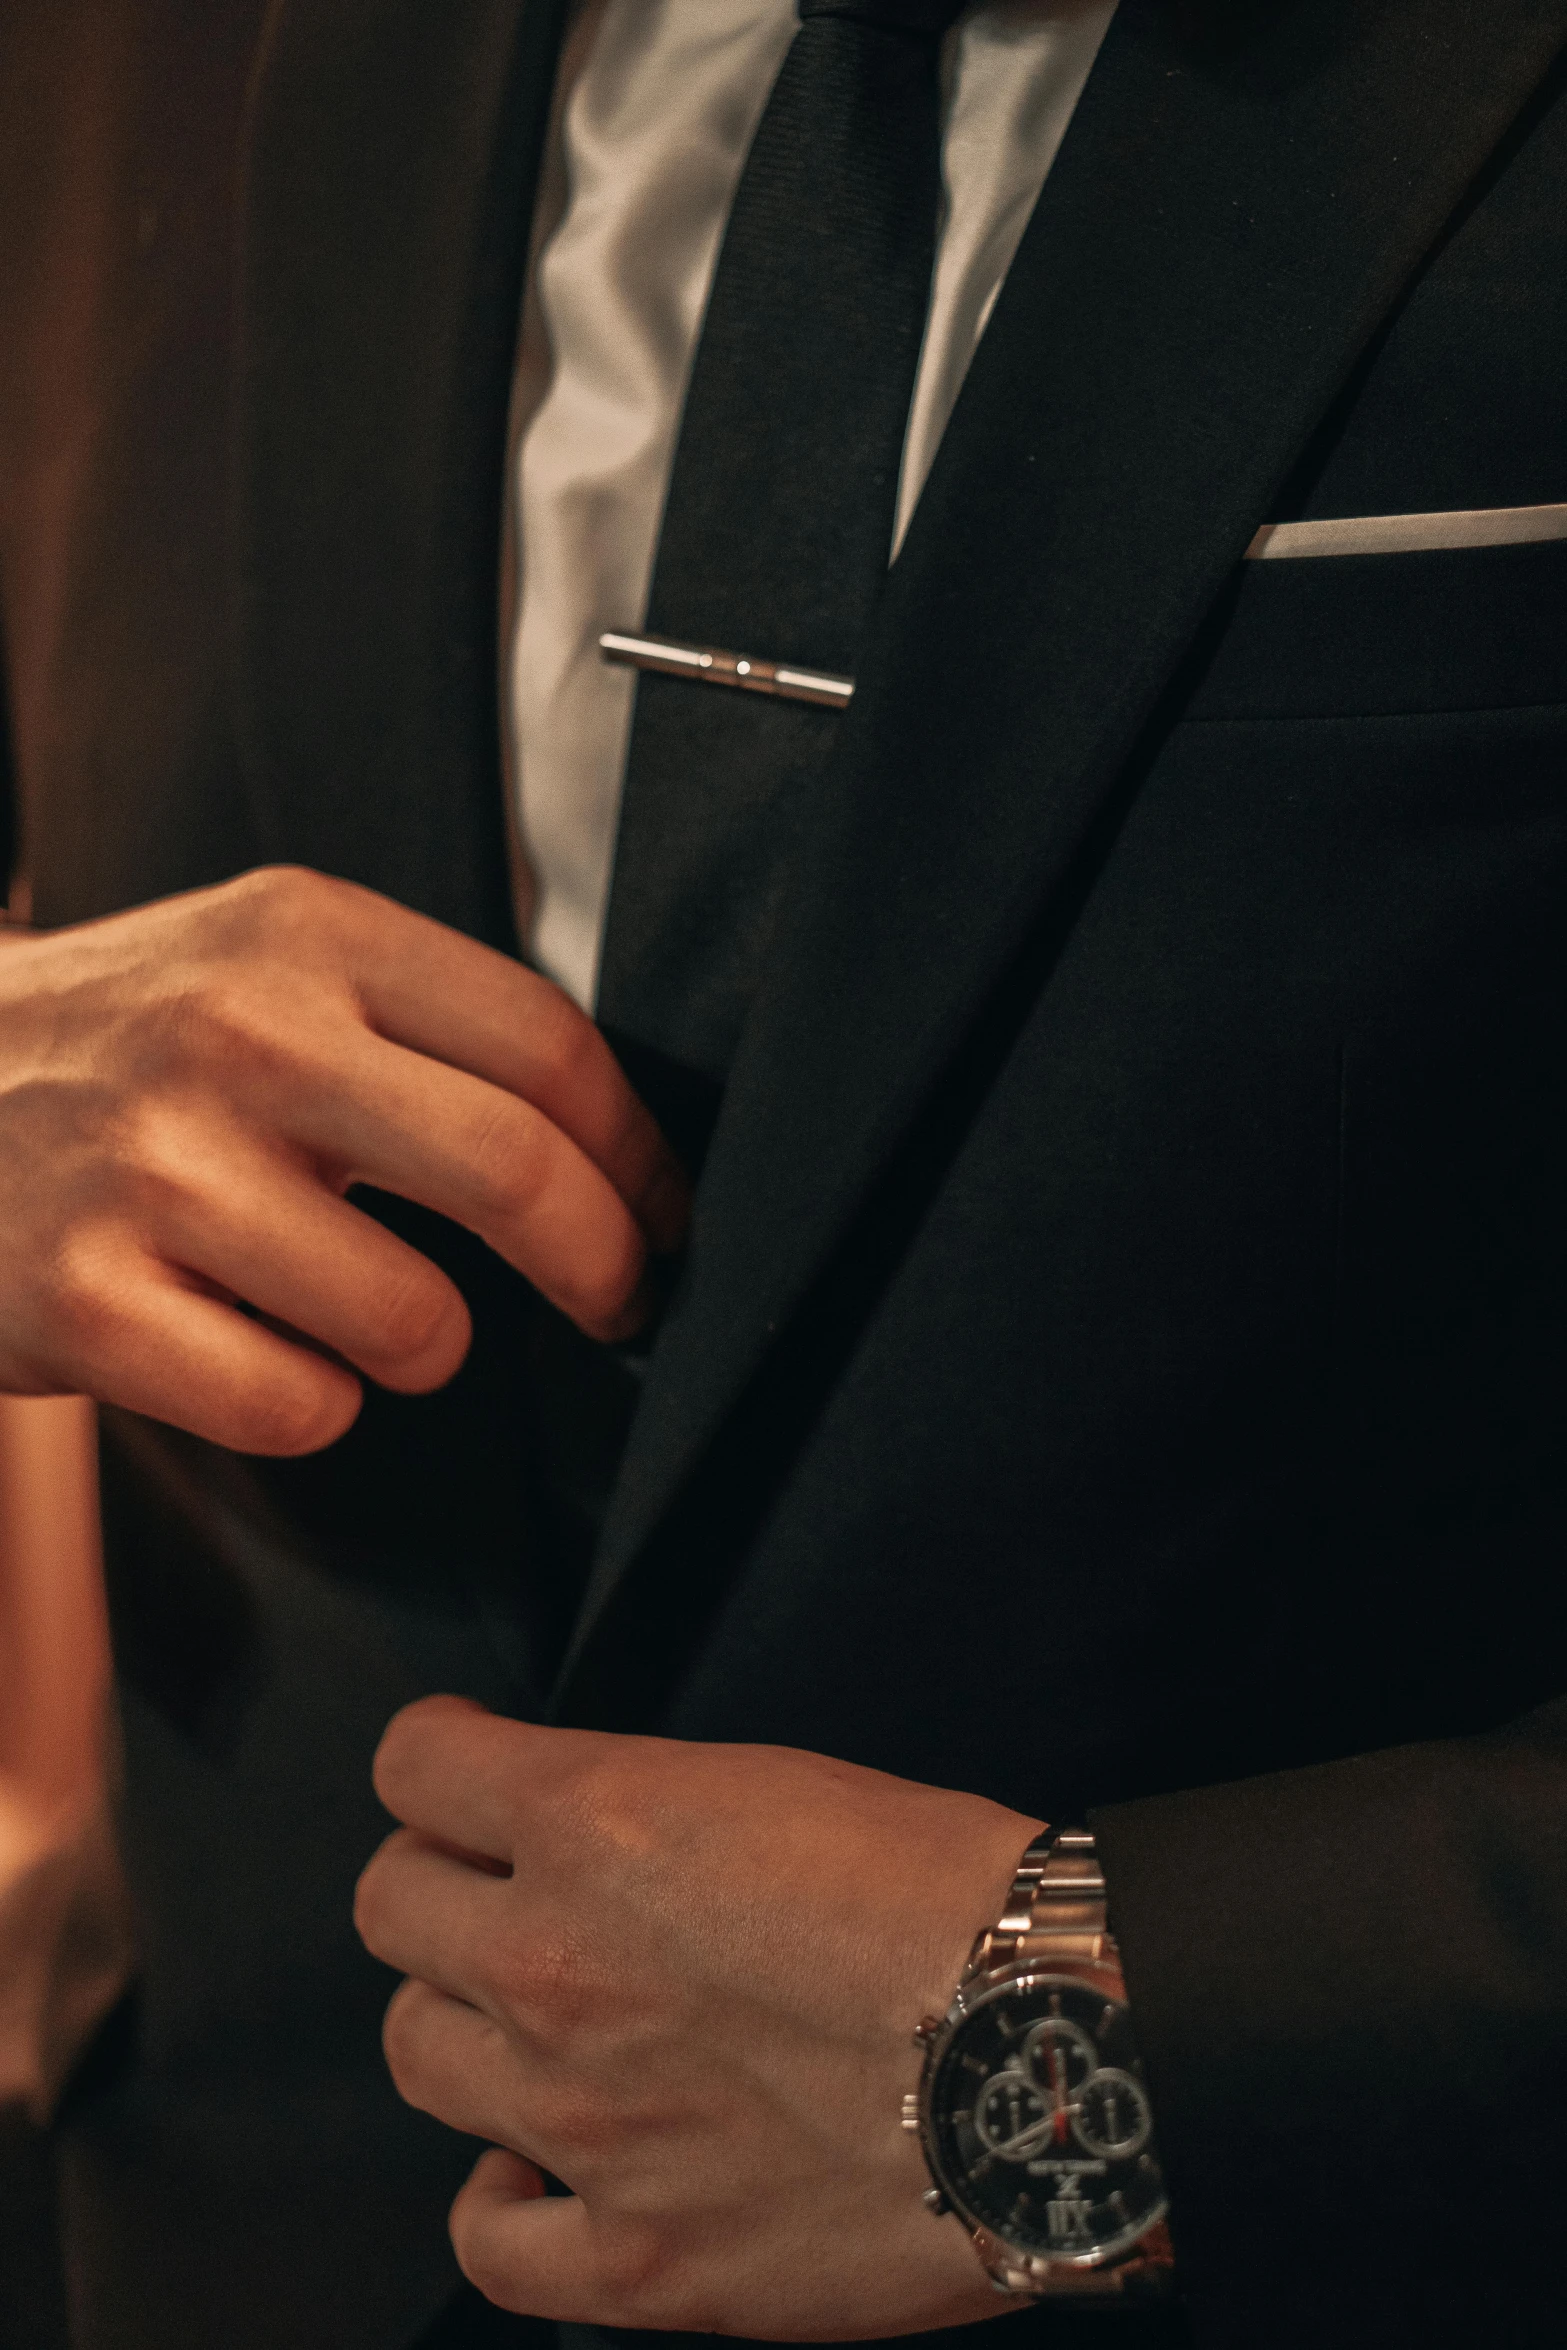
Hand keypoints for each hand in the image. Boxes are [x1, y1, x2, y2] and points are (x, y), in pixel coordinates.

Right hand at [0, 869, 686, 1451]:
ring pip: (415, 1321)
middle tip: (619, 1304)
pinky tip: (259, 1351)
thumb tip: (605, 1138)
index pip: (547, 1046)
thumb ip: (411, 1019)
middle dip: (605, 1266)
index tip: (667, 1214)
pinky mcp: (82, 1300)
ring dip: (426, 1346)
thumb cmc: (114, 1046)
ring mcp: (152, 1169)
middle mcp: (236, 1035)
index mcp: (304, 935)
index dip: (641, 1155)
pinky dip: (311, 1405)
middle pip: (515, 1173)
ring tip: (364, 1312)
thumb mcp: (255, 962)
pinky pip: (298, 1409)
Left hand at [355, 1698, 1042, 2338]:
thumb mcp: (784, 1781)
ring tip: (521, 2019)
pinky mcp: (634, 2256)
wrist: (1054, 2049)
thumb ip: (646, 1806)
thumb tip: (595, 1832)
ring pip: (414, 2050)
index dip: (433, 1757)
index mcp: (596, 1824)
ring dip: (457, 2018)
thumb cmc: (951, 1897)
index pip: (414, 1768)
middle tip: (491, 1888)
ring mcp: (579, 2121)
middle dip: (437, 1880)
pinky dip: (498, 2199)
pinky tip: (534, 2167)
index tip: (451, 1766)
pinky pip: (487, 2241)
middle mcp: (554, 1965)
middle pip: (391, 1908)